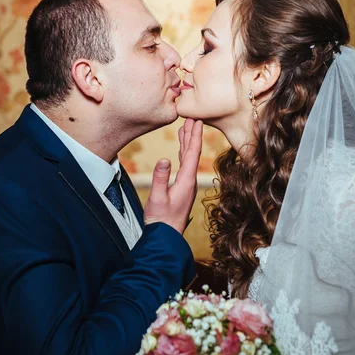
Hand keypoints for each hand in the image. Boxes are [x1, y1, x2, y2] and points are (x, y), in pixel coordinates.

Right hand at [144, 119, 202, 233]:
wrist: (165, 237)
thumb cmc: (161, 220)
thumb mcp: (158, 198)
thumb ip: (160, 178)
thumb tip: (164, 159)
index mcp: (186, 181)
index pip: (192, 154)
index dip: (194, 136)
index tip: (196, 121)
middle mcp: (189, 181)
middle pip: (192, 153)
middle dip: (192, 134)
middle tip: (193, 117)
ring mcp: (186, 185)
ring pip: (188, 158)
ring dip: (187, 142)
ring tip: (186, 129)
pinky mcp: (181, 188)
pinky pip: (184, 165)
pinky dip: (183, 154)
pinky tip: (180, 150)